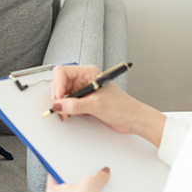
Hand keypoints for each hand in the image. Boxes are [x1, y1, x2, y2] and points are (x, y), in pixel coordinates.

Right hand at [50, 65, 165, 145]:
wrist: (133, 119)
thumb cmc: (123, 107)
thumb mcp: (97, 105)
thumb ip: (75, 105)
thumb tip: (58, 105)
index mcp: (88, 72)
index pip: (62, 72)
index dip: (58, 85)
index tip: (59, 98)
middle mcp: (83, 79)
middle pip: (59, 82)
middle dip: (58, 96)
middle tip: (60, 108)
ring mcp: (82, 90)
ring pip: (61, 93)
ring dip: (60, 104)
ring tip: (65, 113)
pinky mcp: (82, 100)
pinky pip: (67, 102)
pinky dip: (64, 109)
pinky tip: (68, 114)